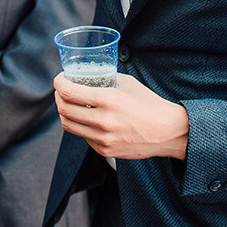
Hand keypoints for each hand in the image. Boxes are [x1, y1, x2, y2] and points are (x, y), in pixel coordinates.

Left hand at [53, 72, 188, 159]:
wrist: (168, 132)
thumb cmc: (150, 105)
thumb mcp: (127, 84)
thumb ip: (104, 79)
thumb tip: (86, 75)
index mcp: (109, 100)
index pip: (69, 92)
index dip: (58, 84)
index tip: (60, 79)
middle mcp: (103, 121)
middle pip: (63, 110)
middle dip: (58, 98)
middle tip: (62, 91)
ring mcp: (103, 139)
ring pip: (69, 125)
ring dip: (65, 113)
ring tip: (70, 105)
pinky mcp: (105, 150)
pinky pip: (83, 136)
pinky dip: (80, 125)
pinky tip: (87, 118)